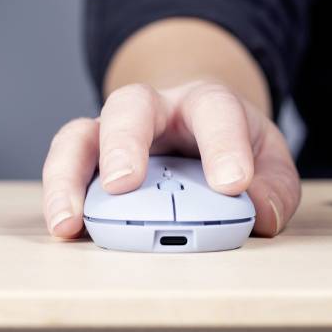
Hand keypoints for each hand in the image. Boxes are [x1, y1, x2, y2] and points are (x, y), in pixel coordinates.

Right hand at [41, 80, 300, 238]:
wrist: (196, 125)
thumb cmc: (233, 148)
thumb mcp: (268, 161)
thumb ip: (273, 187)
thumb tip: (259, 214)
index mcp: (205, 103)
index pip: (215, 111)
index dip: (223, 145)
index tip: (232, 184)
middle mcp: (152, 110)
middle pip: (129, 106)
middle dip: (124, 144)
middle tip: (123, 185)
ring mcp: (112, 133)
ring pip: (80, 135)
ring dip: (69, 176)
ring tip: (70, 220)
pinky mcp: (88, 160)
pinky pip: (63, 166)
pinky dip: (58, 196)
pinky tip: (64, 228)